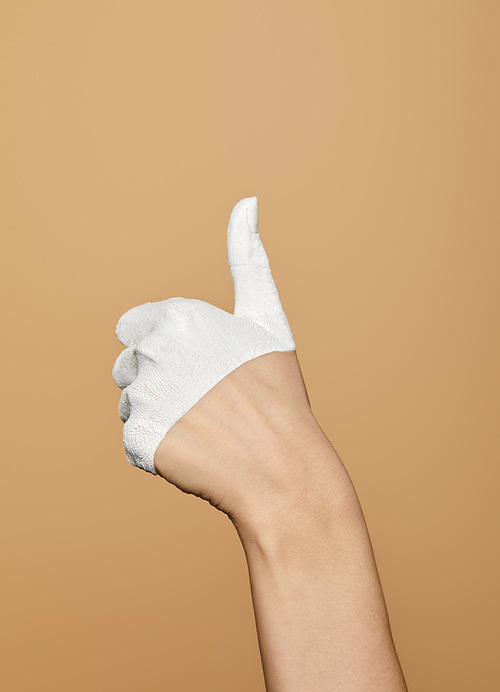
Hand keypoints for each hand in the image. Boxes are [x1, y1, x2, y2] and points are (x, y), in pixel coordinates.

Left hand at [112, 197, 325, 524]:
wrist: (283, 466)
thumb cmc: (277, 390)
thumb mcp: (266, 317)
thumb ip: (247, 259)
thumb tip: (247, 201)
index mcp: (177, 317)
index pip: (134, 328)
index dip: (168, 349)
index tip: (204, 367)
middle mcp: (152, 353)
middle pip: (128, 365)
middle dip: (158, 380)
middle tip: (208, 401)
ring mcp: (143, 399)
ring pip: (130, 403)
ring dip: (157, 413)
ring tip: (203, 426)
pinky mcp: (138, 440)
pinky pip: (135, 440)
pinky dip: (159, 447)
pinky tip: (196, 449)